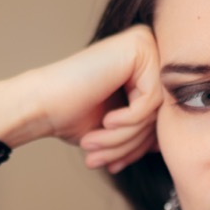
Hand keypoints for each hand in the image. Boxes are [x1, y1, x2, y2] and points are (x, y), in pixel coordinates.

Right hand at [0, 25, 161, 172]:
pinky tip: (104, 122)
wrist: (39, 104)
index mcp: (145, 66)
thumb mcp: (118, 129)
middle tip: (100, 159)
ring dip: (125, 137)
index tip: (115, 165)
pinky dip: (128, 120)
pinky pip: (151, 99)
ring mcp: (145, 44)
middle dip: (130, 144)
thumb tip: (169, 144)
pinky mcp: (139, 46)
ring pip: (156, 108)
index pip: (160, 115)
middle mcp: (149, 49)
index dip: (139, 146)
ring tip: (94, 146)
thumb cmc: (71, 115)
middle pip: (160, 111)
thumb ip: (144, 130)